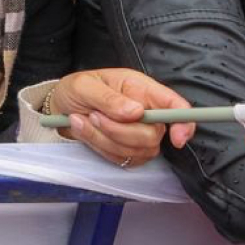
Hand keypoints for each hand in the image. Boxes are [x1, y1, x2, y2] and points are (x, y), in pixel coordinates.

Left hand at [49, 68, 195, 166]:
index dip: (184, 122)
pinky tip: (85, 130)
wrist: (60, 107)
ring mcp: (139, 134)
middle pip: (153, 136)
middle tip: (93, 115)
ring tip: (82, 119)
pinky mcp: (128, 152)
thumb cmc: (77, 90)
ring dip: (103, 137)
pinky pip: (121, 159)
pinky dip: (99, 146)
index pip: (175, 105)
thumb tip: (136, 112)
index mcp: (141, 89)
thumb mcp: (84, 85)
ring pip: (136, 150)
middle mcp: (146, 112)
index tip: (176, 138)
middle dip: (118, 130)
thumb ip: (109, 98)